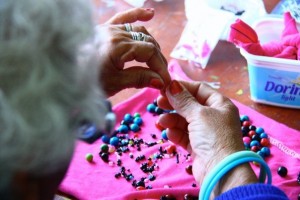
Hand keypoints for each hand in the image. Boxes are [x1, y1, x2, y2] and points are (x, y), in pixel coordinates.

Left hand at [95, 8, 170, 95]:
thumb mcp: (115, 83)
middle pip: (147, 41)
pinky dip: (137, 15)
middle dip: (157, 59)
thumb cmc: (87, 82)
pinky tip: (150, 14)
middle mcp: (116, 33)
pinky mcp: (104, 28)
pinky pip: (123, 18)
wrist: (64, 76)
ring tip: (157, 59)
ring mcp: (110, 28)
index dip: (160, 66)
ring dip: (151, 44)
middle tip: (161, 75)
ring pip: (139, 31)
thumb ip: (139, 78)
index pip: (149, 52)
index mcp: (118, 46)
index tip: (165, 81)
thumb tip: (160, 80)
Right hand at [157, 80, 256, 195]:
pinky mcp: (198, 146)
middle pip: (190, 105)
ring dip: (172, 120)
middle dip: (174, 104)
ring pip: (184, 121)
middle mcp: (214, 116)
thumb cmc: (214, 136)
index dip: (182, 87)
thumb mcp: (199, 114)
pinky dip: (176, 133)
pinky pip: (184, 135)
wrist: (220, 171)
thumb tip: (172, 85)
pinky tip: (170, 134)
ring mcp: (205, 132)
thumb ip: (183, 100)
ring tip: (162, 122)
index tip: (165, 87)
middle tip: (158, 102)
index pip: (199, 89)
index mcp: (220, 104)